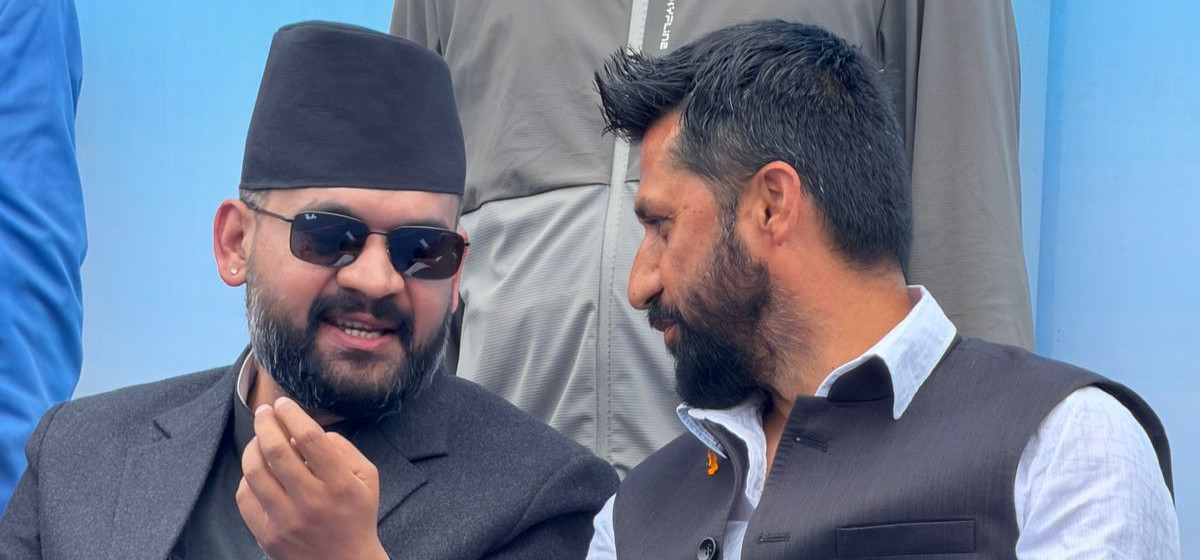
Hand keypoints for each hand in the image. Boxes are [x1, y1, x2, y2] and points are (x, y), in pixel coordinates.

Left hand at [236, 397, 387, 559]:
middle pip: (277, 451)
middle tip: (264, 411)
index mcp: (339, 484)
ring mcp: (286, 520)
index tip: (284, 403)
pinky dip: (247, 477)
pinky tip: (257, 470)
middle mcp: (311, 502)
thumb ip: (343, 449)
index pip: (310, 439)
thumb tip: (306, 434)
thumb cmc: (356, 515)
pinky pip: (245, 497)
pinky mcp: (267, 535)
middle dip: (266, 423)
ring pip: (255, 472)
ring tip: (258, 438)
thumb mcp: (367, 478)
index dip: (293, 415)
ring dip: (252, 447)